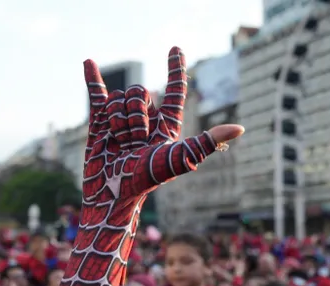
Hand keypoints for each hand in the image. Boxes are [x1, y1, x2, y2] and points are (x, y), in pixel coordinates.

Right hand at [80, 47, 243, 229]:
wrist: (112, 192)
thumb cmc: (146, 179)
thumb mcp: (178, 157)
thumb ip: (206, 142)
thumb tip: (240, 129)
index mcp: (166, 124)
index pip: (173, 90)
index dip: (175, 69)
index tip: (175, 49)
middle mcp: (145, 119)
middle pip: (140, 93)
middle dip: (135, 114)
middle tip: (135, 140)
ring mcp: (121, 119)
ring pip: (119, 98)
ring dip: (118, 121)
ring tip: (119, 142)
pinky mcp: (100, 122)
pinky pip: (97, 95)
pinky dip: (92, 79)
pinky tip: (88, 62)